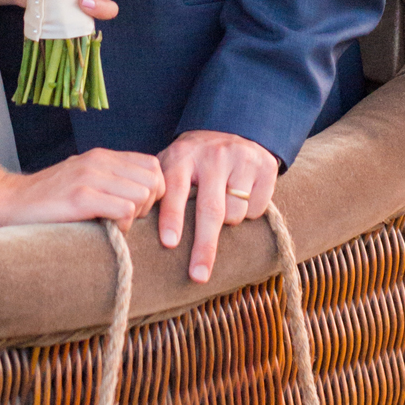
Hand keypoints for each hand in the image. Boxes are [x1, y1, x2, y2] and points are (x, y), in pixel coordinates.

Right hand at [0, 146, 163, 229]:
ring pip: (143, 195)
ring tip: (113, 223)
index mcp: (102, 156)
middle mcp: (98, 160)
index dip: (151, 190)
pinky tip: (105, 229)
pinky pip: (125, 209)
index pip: (153, 167)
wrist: (7, 201)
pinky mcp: (80, 196)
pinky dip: (122, 225)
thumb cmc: (47, 198)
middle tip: (125, 218)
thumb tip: (145, 194)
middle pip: (154, 181)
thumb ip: (111, 178)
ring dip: (135, 216)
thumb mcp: (83, 178)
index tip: (133, 207)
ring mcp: (89, 176)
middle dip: (148, 205)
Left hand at [157, 129, 278, 283]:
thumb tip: (138, 225)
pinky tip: (242, 196)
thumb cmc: (194, 159)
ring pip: (236, 213)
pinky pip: (258, 208)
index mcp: (182, 158)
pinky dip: (249, 212)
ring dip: (229, 222)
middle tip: (198, 276)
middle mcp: (212, 158)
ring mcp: (241, 161)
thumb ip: (160, 189)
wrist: (234, 129)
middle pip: (210, 211)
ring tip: (221, 206)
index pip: (175, 192)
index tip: (169, 244)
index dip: (171, 219)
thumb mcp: (172, 164)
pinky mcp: (266, 168)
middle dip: (204, 247)